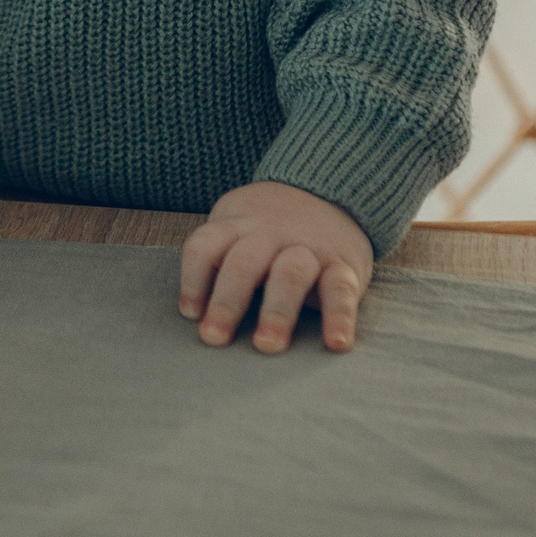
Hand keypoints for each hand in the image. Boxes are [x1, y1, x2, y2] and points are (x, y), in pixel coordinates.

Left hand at [177, 181, 373, 354]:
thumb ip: (218, 257)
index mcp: (238, 225)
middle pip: (244, 263)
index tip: (191, 314)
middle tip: (214, 338)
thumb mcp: (238, 224)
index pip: (206, 246)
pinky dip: (340, 317)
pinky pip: (341, 289)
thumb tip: (195, 314)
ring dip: (277, 310)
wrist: (328, 192)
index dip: (194, 279)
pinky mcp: (344, 265)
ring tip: (266, 345)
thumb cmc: (269, 227)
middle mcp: (271, 234)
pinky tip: (336, 344)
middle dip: (227, 302)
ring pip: (291, 273)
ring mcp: (309, 248)